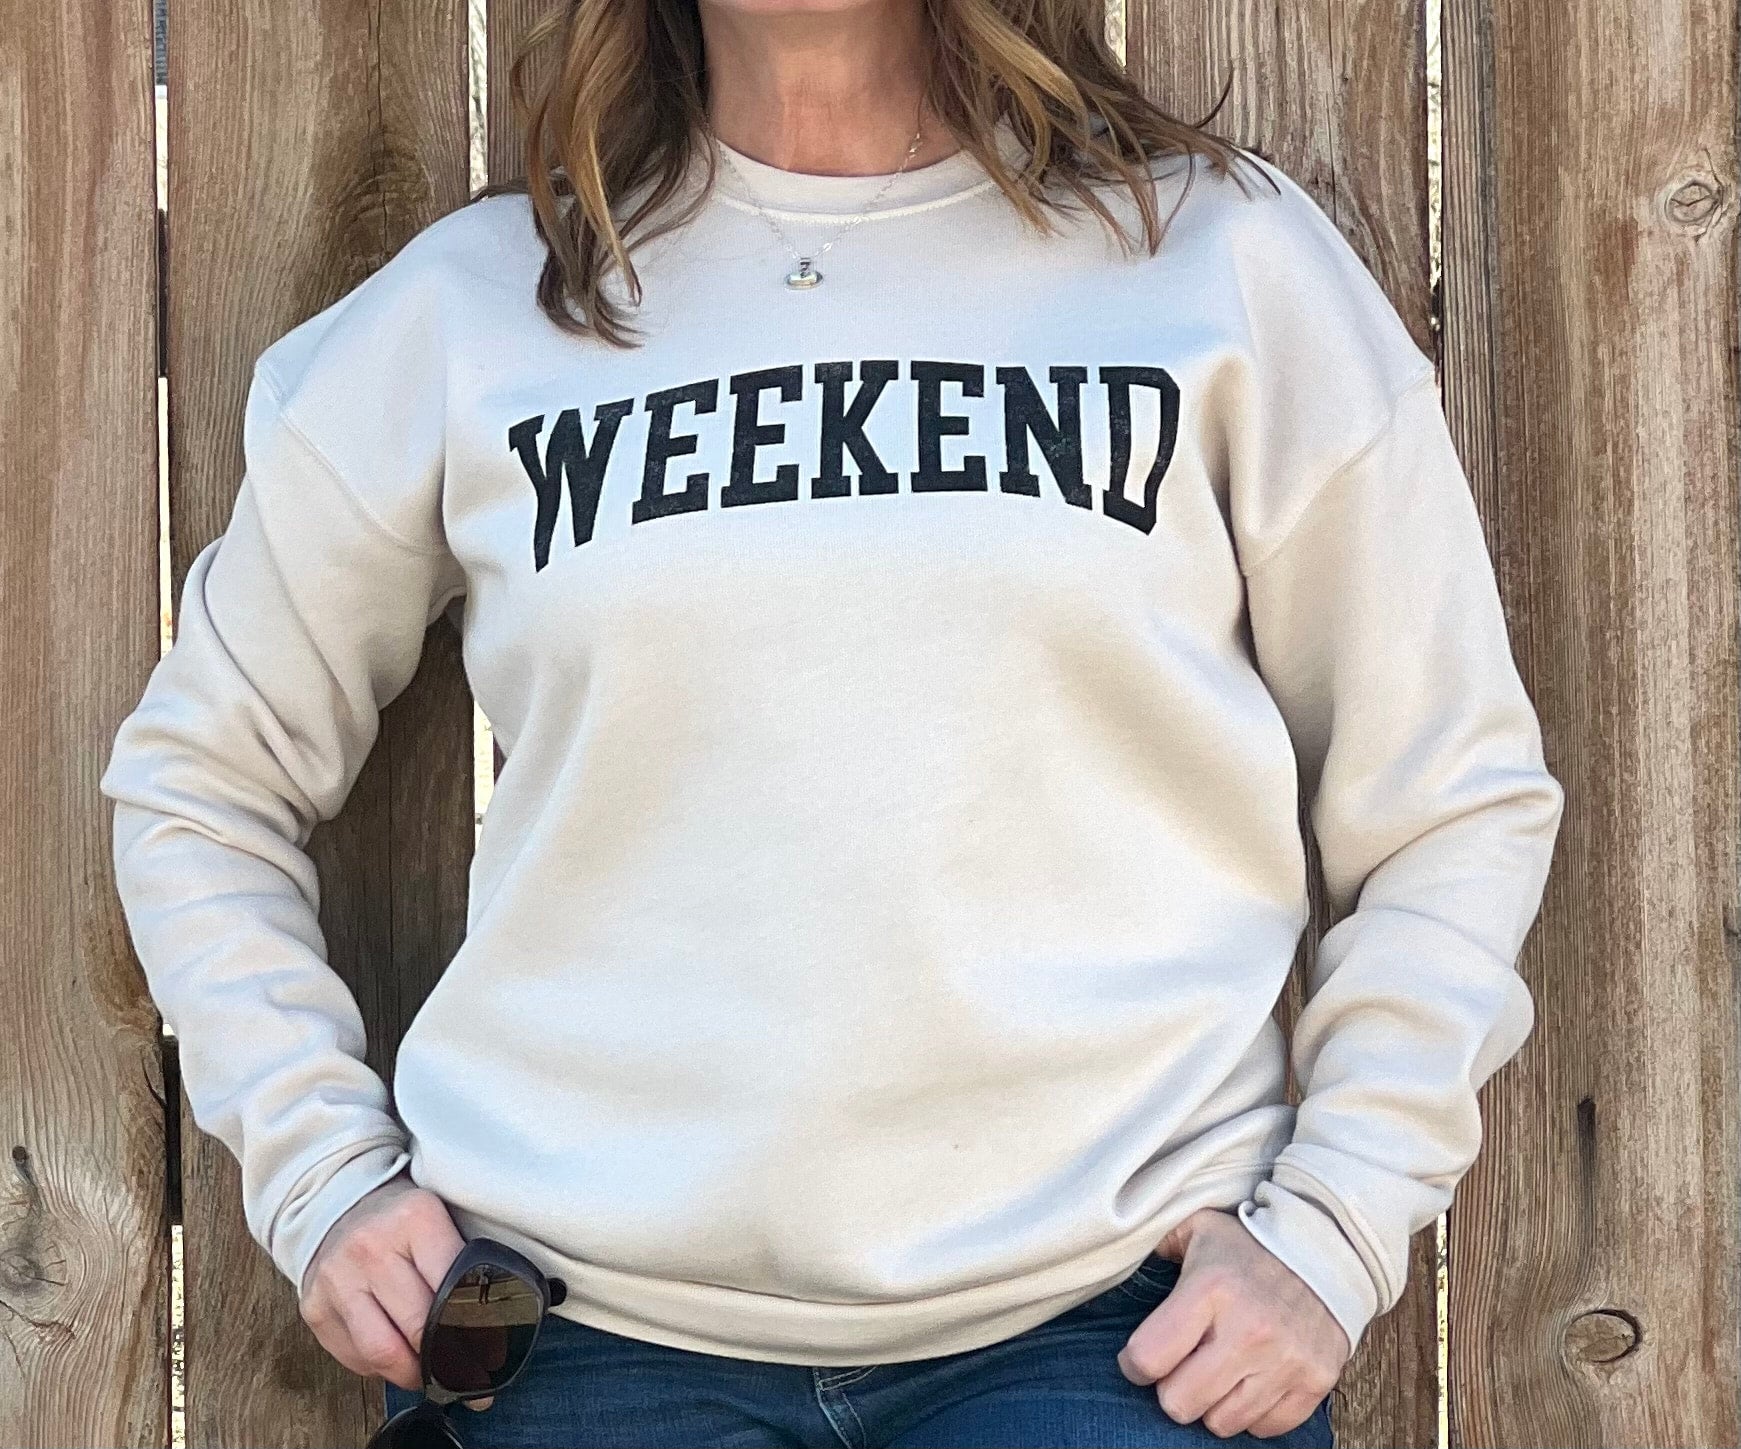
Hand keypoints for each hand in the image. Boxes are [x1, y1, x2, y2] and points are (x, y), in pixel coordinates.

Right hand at [298, 1170, 493, 1409]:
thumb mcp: (439, 1218)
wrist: (339, 1203)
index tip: (490, 1354)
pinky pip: (354, 1358)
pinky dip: (379, 1368)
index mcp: (415, 1217)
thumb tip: (495, 1322)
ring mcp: (336, 1279)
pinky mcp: (314, 1308)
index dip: (475, 1328)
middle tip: (467, 1375)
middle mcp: (370, 1247)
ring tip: (430, 1374)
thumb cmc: (401, 1219)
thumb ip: (461, 1261)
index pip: (452, 1288)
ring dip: (411, 1374)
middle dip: (446, 1360)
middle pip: (417, 1326)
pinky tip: (395, 1356)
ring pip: (381, 1352)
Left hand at [1116, 1206, 1348, 1438]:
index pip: (1149, 1358)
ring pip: (1222, 1423)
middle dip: (1171, 1389)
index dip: (1135, 1364)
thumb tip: (1121, 1254)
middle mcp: (1250, 1329)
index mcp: (1212, 1289)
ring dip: (1212, 1403)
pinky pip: (1265, 1428)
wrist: (1329, 1247)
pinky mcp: (1315, 1380)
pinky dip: (1252, 1412)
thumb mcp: (1198, 1228)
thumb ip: (1158, 1243)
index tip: (1141, 1356)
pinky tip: (1249, 1381)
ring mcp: (1286, 1359)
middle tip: (1180, 1368)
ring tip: (1216, 1372)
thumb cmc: (1251, 1243)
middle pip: (1180, 1403)